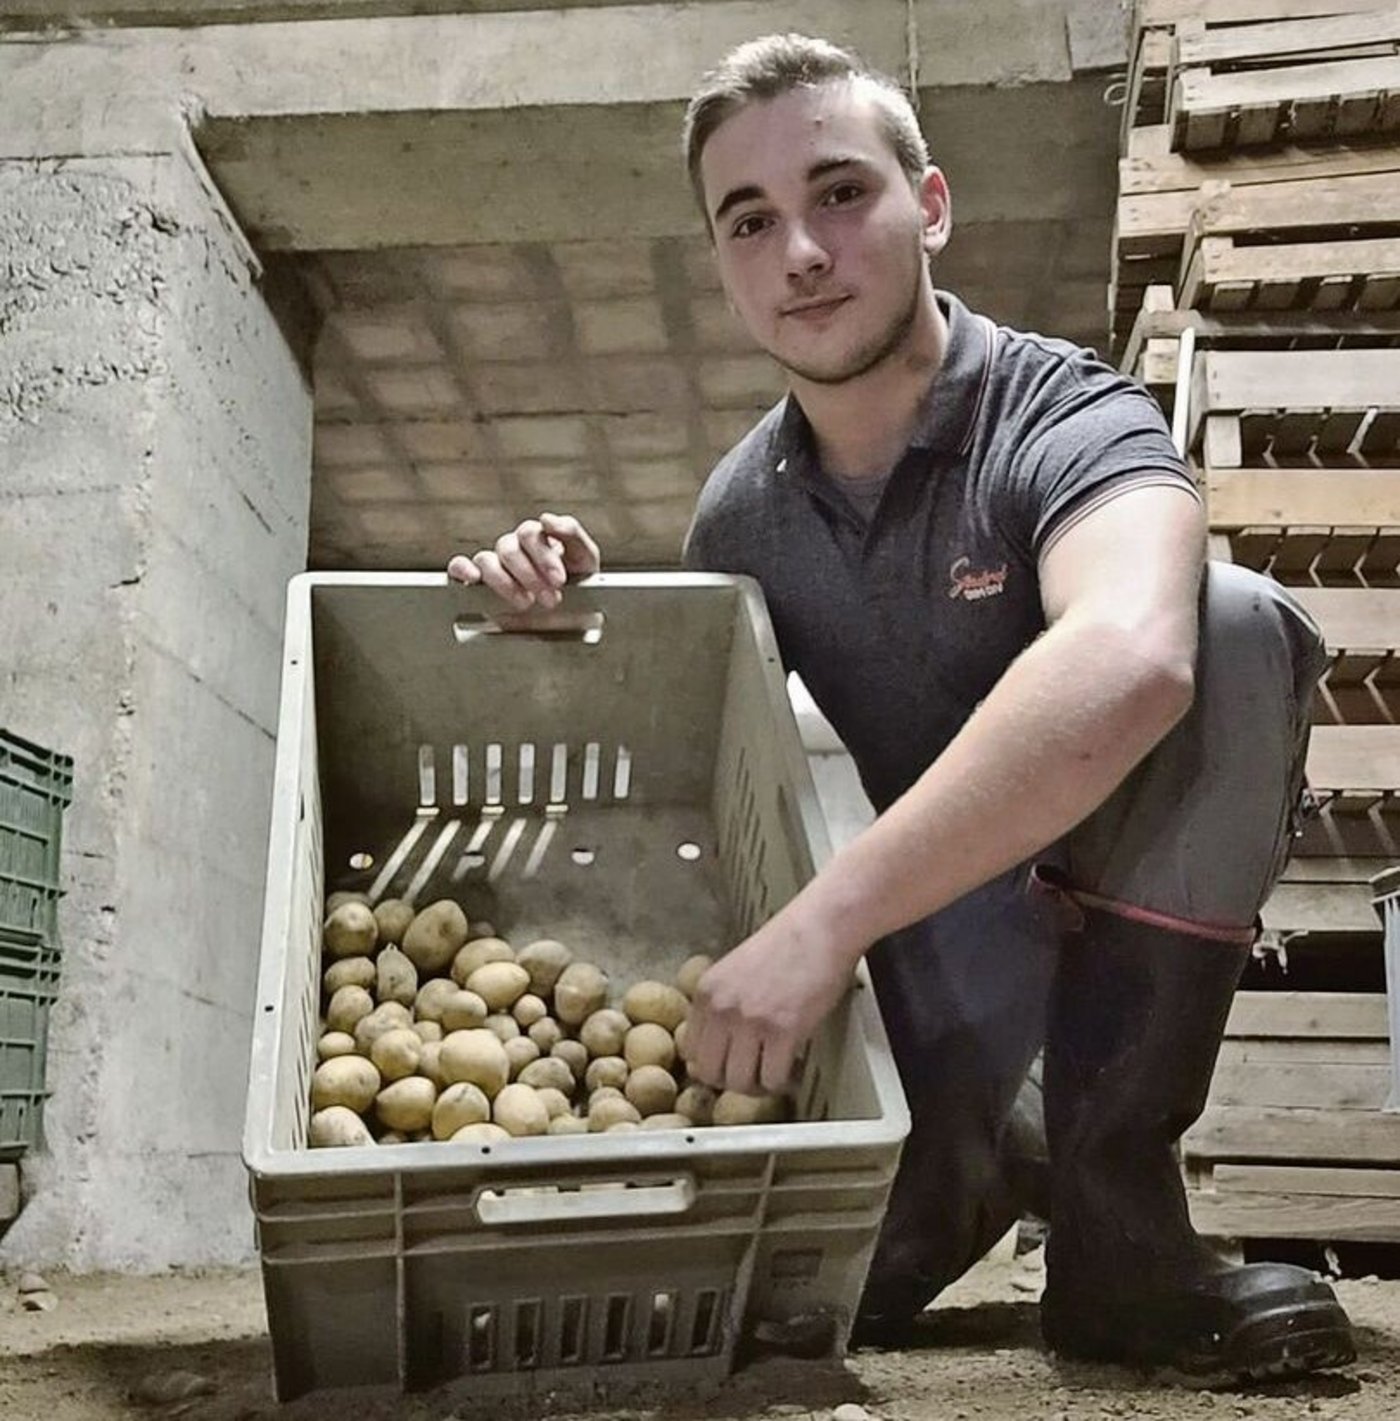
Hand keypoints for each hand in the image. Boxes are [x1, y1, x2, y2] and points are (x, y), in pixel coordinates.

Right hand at [446, 513, 599, 609]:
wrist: (574, 617)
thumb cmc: (579, 583)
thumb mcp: (585, 557)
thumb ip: (571, 532)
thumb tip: (546, 518)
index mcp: (536, 537)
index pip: (530, 534)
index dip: (543, 557)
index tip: (560, 580)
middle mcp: (513, 548)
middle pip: (508, 548)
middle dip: (530, 576)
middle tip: (551, 599)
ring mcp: (494, 565)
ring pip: (485, 560)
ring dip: (505, 582)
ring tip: (526, 603)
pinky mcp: (477, 583)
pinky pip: (459, 567)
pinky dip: (462, 570)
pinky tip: (474, 579)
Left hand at [682, 901, 861, 1095]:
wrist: (819, 927)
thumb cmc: (787, 944)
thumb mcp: (735, 970)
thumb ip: (723, 1003)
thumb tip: (722, 1043)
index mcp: (706, 993)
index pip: (691, 1051)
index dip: (714, 1063)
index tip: (732, 1065)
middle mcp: (721, 1009)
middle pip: (710, 1073)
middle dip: (732, 1081)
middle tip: (754, 1076)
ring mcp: (750, 1021)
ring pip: (740, 1082)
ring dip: (759, 1085)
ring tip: (775, 1074)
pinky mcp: (782, 1031)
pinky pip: (773, 1078)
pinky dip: (784, 1081)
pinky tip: (793, 1070)